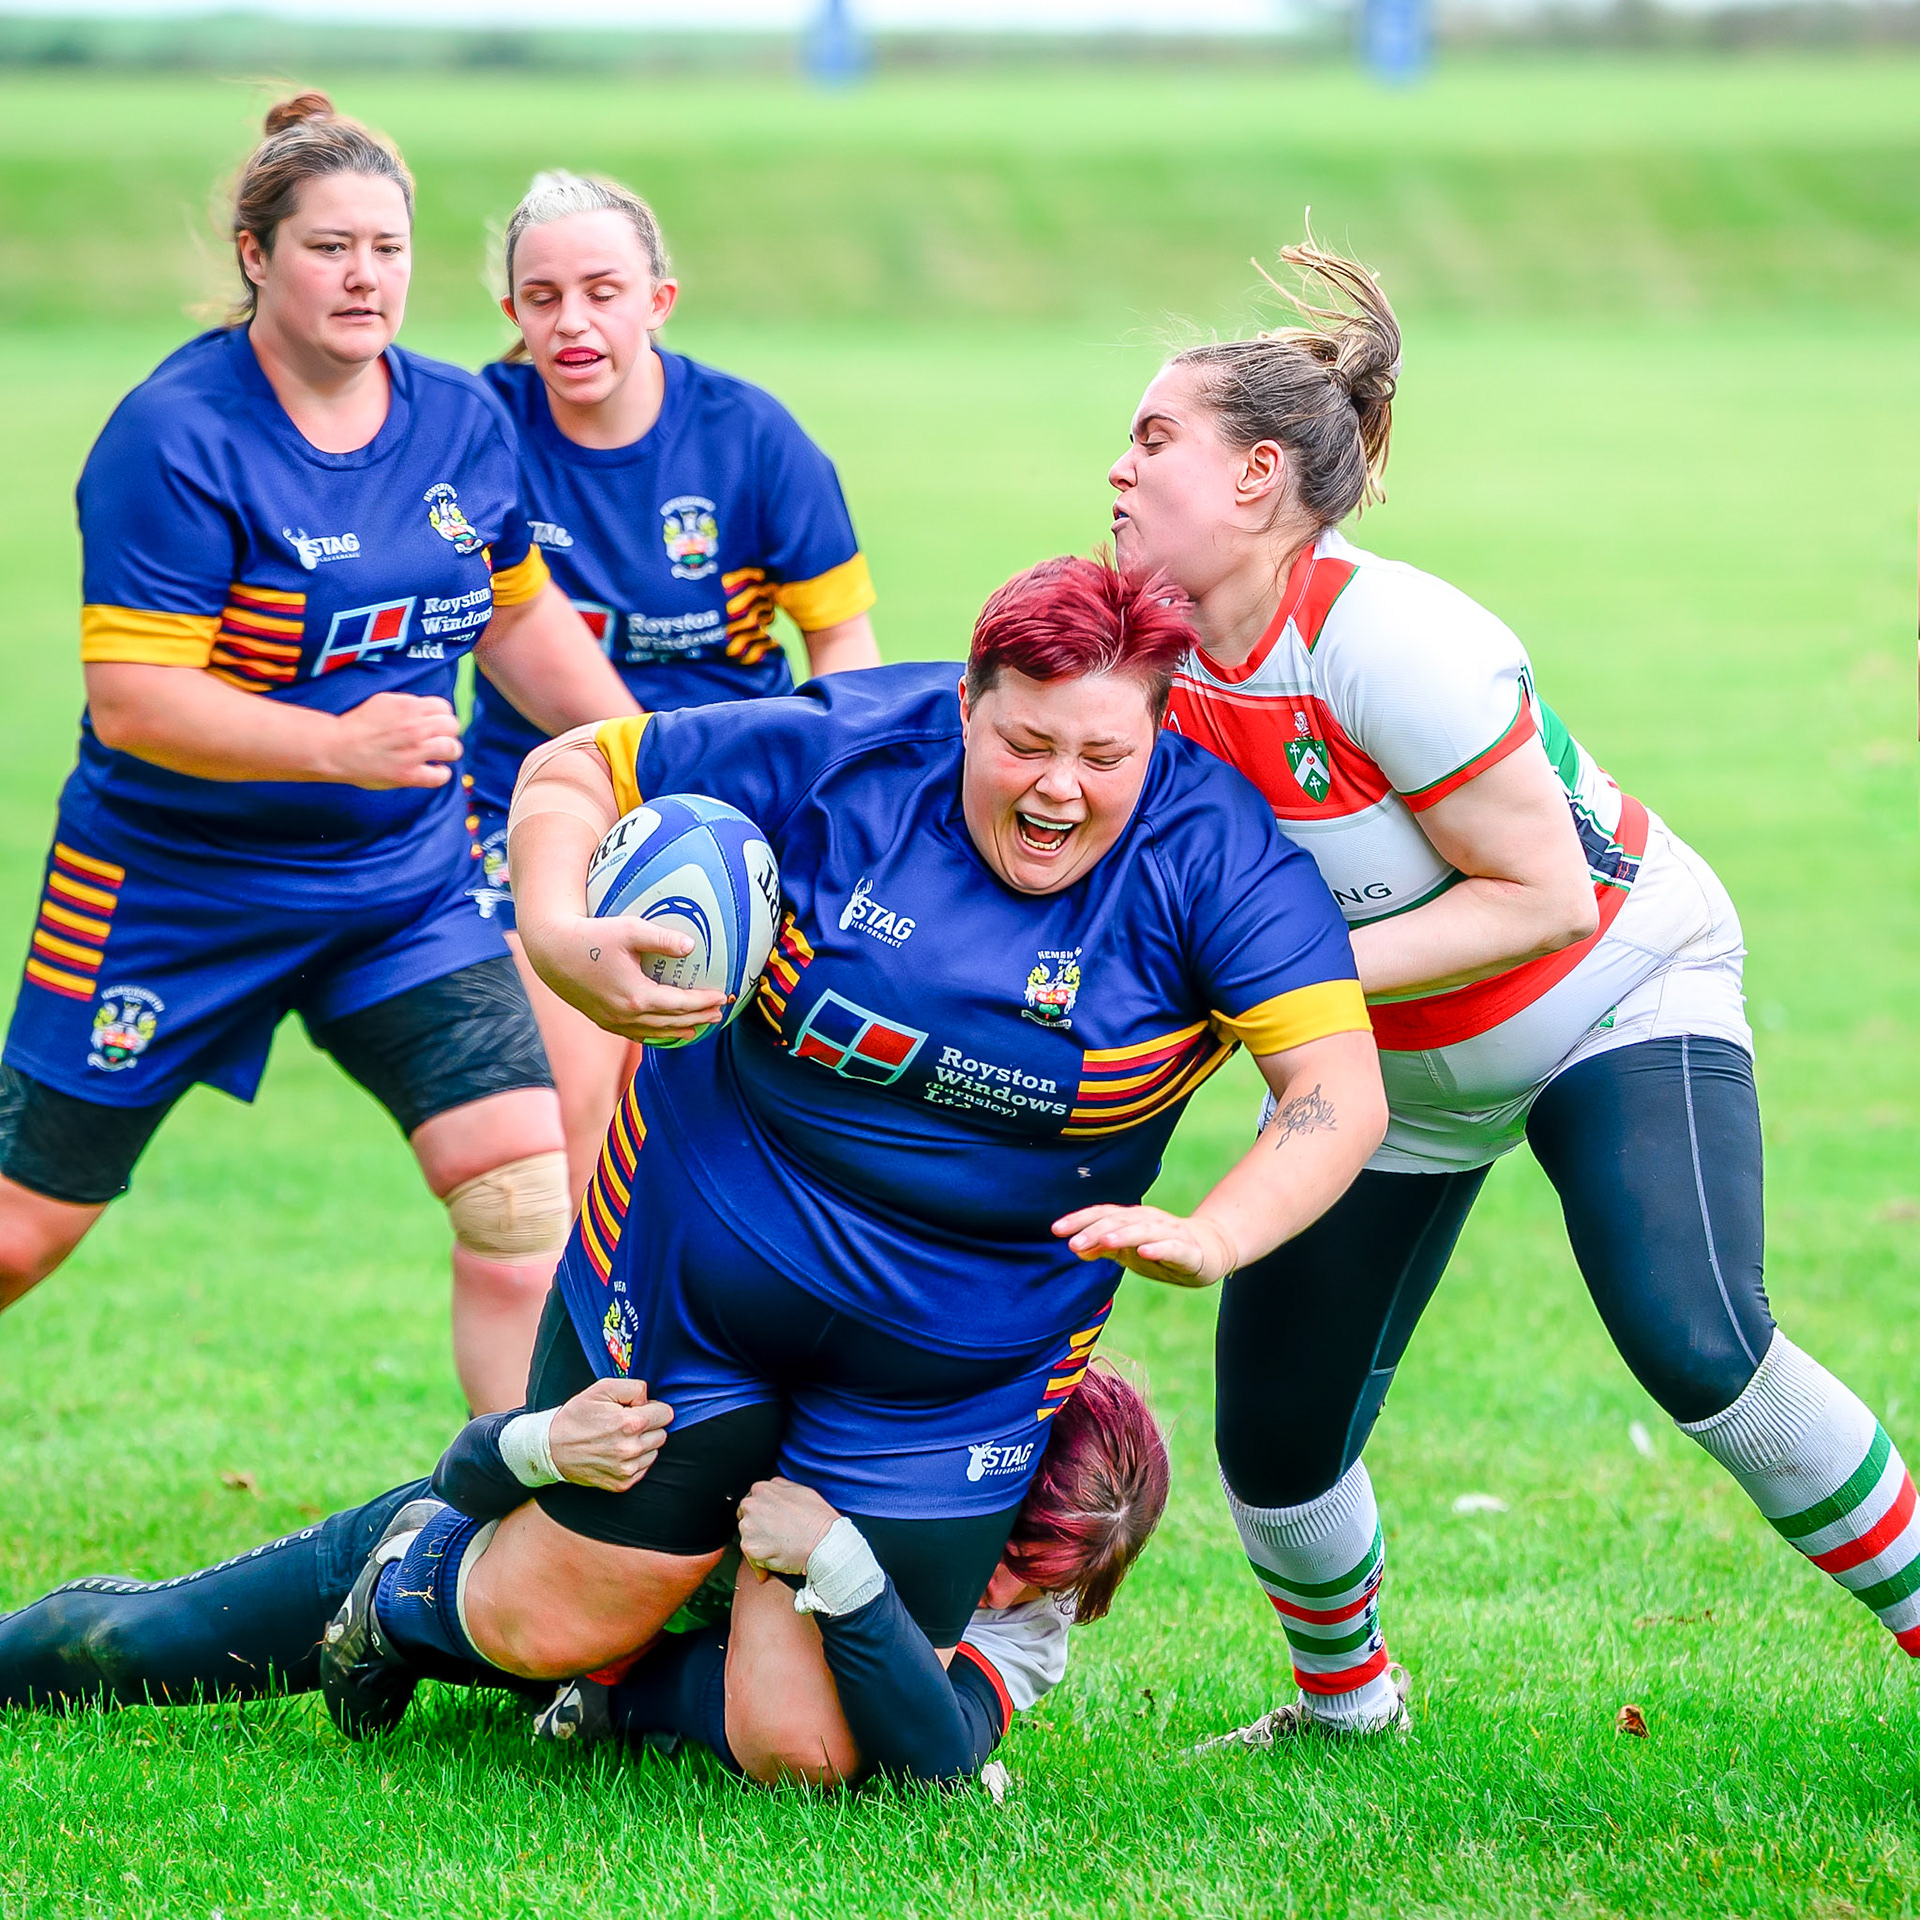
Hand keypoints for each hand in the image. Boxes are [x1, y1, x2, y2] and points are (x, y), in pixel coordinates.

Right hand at [324, 691, 462, 789]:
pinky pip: (441, 776)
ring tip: (439, 755)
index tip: (434, 723)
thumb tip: (427, 710)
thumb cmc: (356, 726)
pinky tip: (434, 770)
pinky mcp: (409, 774)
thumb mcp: (383, 702)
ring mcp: (414, 752)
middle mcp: (415, 727)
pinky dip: (441, 773)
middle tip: (437, 739)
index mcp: (408, 706)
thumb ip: (407, 705)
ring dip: (448, 751)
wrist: (335, 748)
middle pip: (452, 726)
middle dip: (447, 732)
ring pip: (452, 748)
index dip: (441, 715)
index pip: (443, 707)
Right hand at [521, 911, 727, 1045]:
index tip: (721, 997)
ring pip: (653, 1033)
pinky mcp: (601, 1021)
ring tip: (698, 1027)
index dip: (703, 1002)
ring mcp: (612, 1021)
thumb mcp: (629, 929)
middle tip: (718, 1013)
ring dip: (679, 1030)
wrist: (551, 951)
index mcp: (635, 996)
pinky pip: (635, 1034)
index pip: (680, 1004)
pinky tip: (664, 1031)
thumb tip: (692, 946)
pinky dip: (655, 1035)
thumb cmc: (590, 936)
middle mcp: (625, 1015)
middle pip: (671, 1023)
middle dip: (698, 1018)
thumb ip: (662, 938)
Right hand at [548, 1378, 673, 1491]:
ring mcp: (627, 1470)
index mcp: (630, 1424)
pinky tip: (616, 1452)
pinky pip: (643, 1468)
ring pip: (654, 1452)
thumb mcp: (602, 1388)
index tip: (637, 1409)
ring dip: (643, 1444)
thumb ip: (634, 1388)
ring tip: (619, 1438)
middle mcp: (631, 1449)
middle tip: (625, 1423)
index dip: (652, 1408)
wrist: (551, 1448)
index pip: (666, 1414)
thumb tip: (649, 1400)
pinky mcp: (622, 1484)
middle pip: (662, 1434)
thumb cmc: (576, 1416)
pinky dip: (635, 1460)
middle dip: (649, 1426)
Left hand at [737, 1477, 839, 1580]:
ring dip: (759, 1544)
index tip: (768, 1521)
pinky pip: (751, 1558)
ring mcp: (749, 1527)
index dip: (762, 1513)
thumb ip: (780, 1488)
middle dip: (757, 1528)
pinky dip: (760, 1564)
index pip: (752, 1500)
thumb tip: (773, 1491)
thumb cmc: (817, 1518)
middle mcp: (751, 1506)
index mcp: (762, 1489)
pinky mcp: (750, 1548)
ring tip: (778, 1548)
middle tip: (775, 1536)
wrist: (824, 1541)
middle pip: (746, 1519)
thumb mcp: (800, 1489)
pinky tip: (776, 1560)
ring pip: (747, 1538)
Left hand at [1052, 1203, 1237, 1287]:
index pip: (1102, 1215)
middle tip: (1072, 1243)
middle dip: (1094, 1231)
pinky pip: (1172, 1247)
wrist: (1210, 1251)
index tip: (1055, 1230)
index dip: (1079, 1220)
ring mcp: (1169, 1233)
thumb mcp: (1129, 1251)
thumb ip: (1104, 1248)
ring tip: (1104, 1242)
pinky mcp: (1189, 1250)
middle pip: (1119, 1221)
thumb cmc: (1161, 1249)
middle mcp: (1149, 1220)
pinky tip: (1144, 1252)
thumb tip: (1076, 1248)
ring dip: (1123, 1235)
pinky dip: (1158, 1247)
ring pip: (1143, 1231)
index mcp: (1132, 1218)